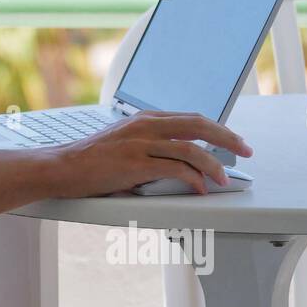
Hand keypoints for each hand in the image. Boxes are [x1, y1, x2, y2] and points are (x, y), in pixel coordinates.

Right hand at [49, 111, 253, 197]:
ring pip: (191, 148)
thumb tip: (179, 164)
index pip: (190, 117)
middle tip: (245, 151)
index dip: (216, 128)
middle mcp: (145, 125)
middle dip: (227, 138)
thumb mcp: (123, 143)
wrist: (61, 166)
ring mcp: (141, 143)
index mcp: (144, 118)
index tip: (232, 139)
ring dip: (214, 165)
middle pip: (198, 125)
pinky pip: (176, 169)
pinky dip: (194, 179)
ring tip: (225, 178)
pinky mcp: (135, 163)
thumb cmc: (90, 160)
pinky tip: (200, 188)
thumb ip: (150, 147)